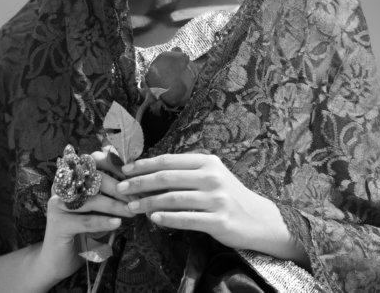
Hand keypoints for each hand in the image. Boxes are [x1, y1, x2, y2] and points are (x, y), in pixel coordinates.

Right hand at [33, 151, 132, 284]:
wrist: (58, 261)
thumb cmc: (82, 232)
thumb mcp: (97, 210)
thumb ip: (109, 194)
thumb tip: (134, 182)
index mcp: (71, 179)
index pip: (92, 163)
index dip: (113, 166)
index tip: (133, 175)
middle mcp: (61, 188)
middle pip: (93, 180)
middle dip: (118, 188)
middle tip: (137, 197)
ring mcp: (57, 205)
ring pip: (91, 201)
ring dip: (114, 205)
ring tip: (131, 211)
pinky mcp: (57, 224)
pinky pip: (85, 221)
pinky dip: (103, 221)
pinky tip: (117, 223)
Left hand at [117, 153, 306, 263]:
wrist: (258, 219)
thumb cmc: (229, 196)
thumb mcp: (212, 176)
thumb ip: (187, 173)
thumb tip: (150, 173)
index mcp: (208, 162)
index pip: (169, 160)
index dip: (144, 164)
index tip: (125, 169)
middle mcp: (212, 177)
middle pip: (167, 177)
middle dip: (140, 183)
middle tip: (121, 188)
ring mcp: (216, 199)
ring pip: (173, 198)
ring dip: (147, 202)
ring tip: (131, 207)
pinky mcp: (218, 220)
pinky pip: (186, 218)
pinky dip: (167, 218)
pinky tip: (153, 218)